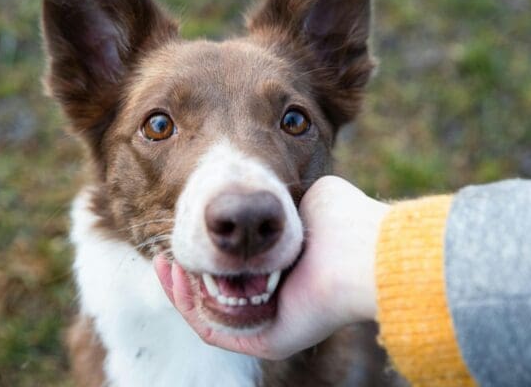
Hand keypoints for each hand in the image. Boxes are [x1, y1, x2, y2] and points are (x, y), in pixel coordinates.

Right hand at [154, 176, 388, 358]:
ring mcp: (270, 324)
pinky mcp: (264, 341)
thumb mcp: (306, 194)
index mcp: (286, 272)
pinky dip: (189, 306)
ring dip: (181, 289)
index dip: (209, 251)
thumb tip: (262, 190)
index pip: (236, 268)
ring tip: (169, 261)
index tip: (190, 228)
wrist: (361, 251)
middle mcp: (277, 301)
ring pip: (210, 313)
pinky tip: (178, 275)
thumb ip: (280, 194)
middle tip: (169, 251)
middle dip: (188, 273)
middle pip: (218, 294)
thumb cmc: (342, 219)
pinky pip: (213, 330)